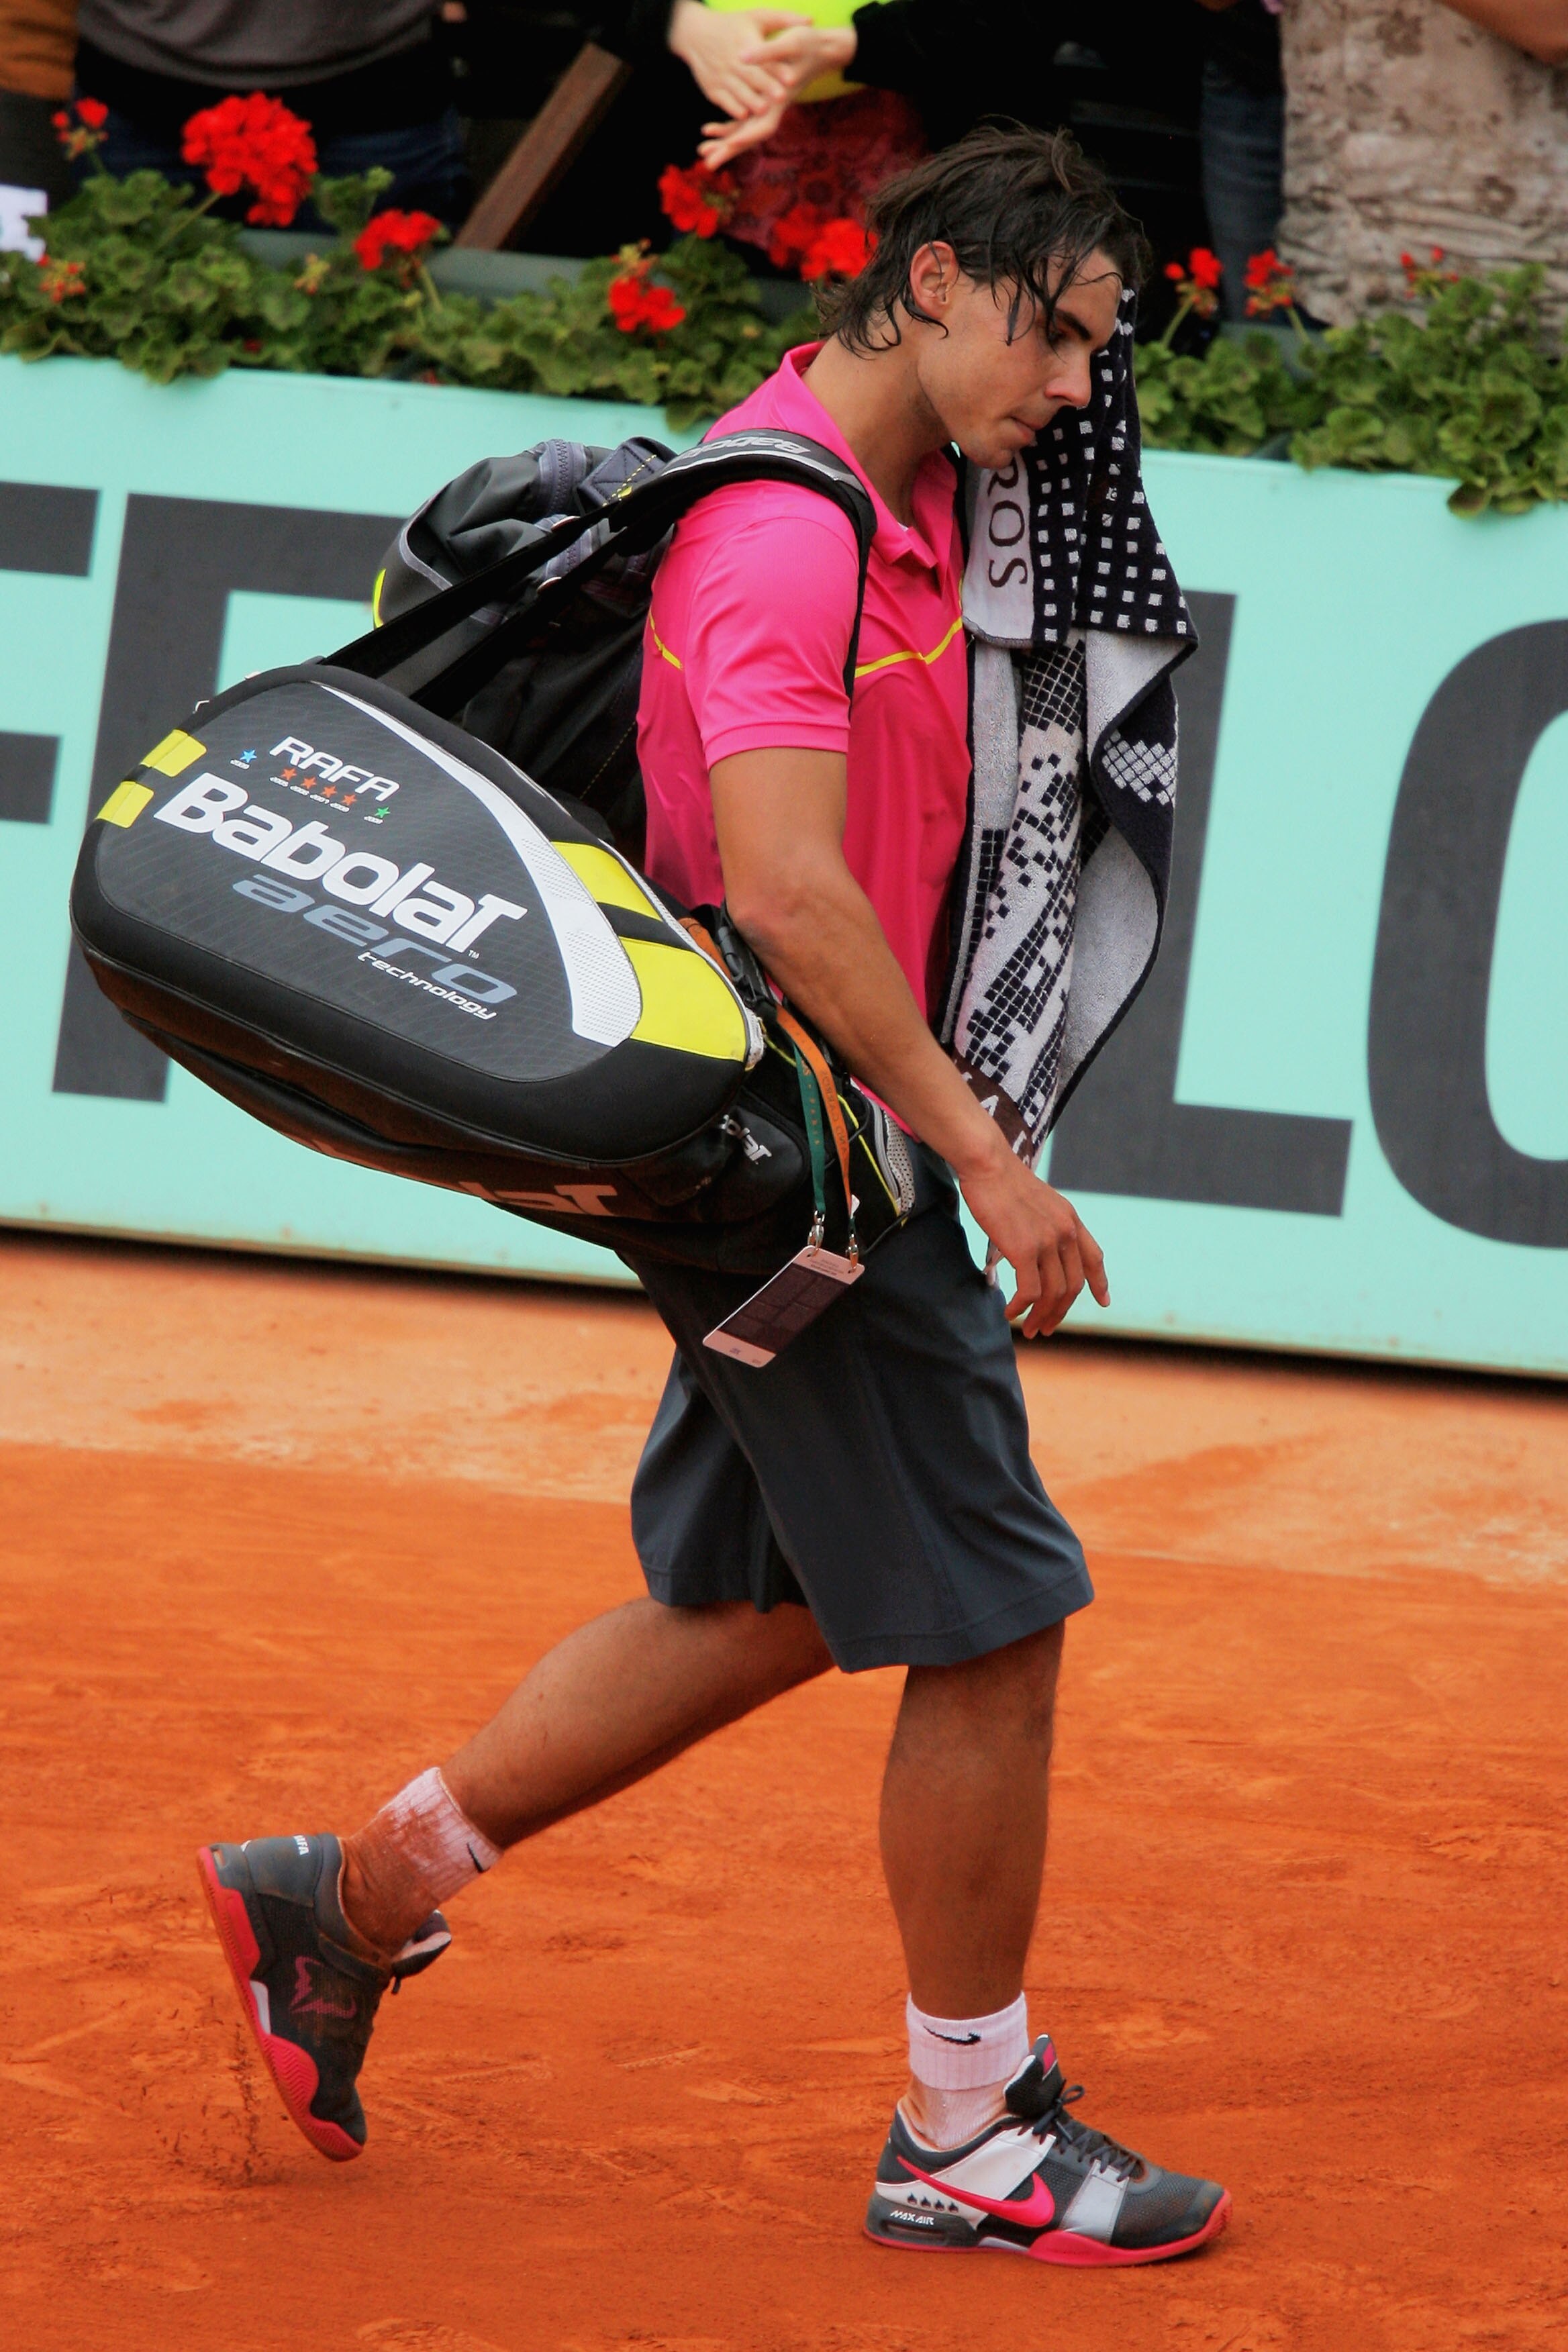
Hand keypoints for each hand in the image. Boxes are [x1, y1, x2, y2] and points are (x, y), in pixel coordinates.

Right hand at [667, 1, 812, 118]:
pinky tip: (744, 116)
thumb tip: (811, 20)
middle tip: (781, 97)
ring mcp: (721, 76)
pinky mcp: (713, 89)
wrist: (695, 35)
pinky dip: (733, 108)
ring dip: (750, 101)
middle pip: (752, 76)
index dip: (777, 68)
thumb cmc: (733, 26)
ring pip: (737, 91)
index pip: (764, 58)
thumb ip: (784, 20)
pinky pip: (723, 101)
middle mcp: (732, 60)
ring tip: (763, 110)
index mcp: (745, 42)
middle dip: (765, 87)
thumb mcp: (756, 17)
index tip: (791, 77)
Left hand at [696, 20, 856, 164]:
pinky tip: (708, 130)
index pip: (765, 125)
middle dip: (729, 150)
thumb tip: (743, 57)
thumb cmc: (807, 45)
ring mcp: (767, 109)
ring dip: (723, 143)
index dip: (749, 134)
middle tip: (708, 163)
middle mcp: (773, 110)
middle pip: (750, 136)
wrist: (820, 50)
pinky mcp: (761, 103)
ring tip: (702, 151)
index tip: (732, 144)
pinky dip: (725, 127)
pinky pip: (741, 120)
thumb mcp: (789, 43)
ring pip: (742, 131)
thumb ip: (766, 52)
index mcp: (780, 101)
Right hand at [953, 1132, 1109, 1340]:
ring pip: (1053, 1294)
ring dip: (1041, 1317)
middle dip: (1061, 1312)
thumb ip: (1045, 1223)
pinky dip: (1021, 1308)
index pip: (1094, 1257)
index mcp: (1070, 1219)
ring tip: (1029, 1329)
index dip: (1100, 1282)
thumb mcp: (1037, 1200)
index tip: (1104, 1301)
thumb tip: (1034, 1247)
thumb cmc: (1002, 1179)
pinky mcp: (1024, 1249)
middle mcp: (1065, 1232)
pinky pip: (1030, 1291)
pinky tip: (1011, 1312)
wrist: (987, 1163)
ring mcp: (1047, 1242)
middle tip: (1046, 1328)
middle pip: (1073, 1285)